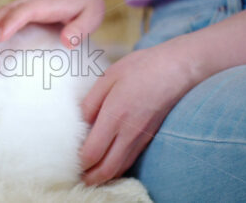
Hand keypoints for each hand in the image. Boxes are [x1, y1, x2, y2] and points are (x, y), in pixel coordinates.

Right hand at [0, 0, 104, 48]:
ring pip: (1, 12)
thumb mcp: (92, 15)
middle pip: (7, 11)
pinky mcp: (19, 9)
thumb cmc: (85, 1)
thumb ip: (80, 28)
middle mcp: (31, 1)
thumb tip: (67, 41)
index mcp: (47, 3)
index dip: (11, 23)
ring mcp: (23, 4)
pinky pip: (2, 14)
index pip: (26, 11)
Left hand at [80, 46, 196, 184]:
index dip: (79, 162)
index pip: (93, 152)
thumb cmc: (141, 68)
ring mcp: (141, 137)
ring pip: (119, 168)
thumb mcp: (109, 77)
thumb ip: (91, 102)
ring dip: (102, 175)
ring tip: (88, 172)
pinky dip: (116, 167)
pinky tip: (107, 161)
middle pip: (107, 169)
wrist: (177, 69)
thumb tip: (79, 123)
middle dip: (89, 177)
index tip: (68, 159)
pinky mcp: (149, 137)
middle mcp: (129, 132)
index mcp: (115, 115)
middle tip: (76, 175)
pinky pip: (129, 160)